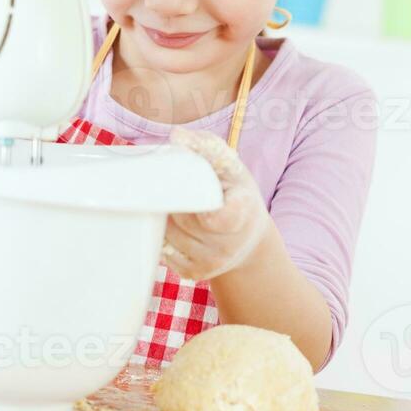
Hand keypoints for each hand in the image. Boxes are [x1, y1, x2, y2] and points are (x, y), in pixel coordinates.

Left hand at [160, 128, 269, 280]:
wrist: (248, 241)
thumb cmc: (235, 193)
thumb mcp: (231, 166)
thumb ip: (207, 146)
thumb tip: (177, 137)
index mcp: (244, 210)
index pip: (224, 218)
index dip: (206, 211)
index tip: (197, 197)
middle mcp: (230, 243)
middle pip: (184, 218)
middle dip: (173, 201)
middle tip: (170, 187)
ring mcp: (213, 262)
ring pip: (170, 234)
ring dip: (163, 217)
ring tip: (170, 203)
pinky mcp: (195, 274)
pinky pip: (164, 252)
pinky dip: (162, 236)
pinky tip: (169, 225)